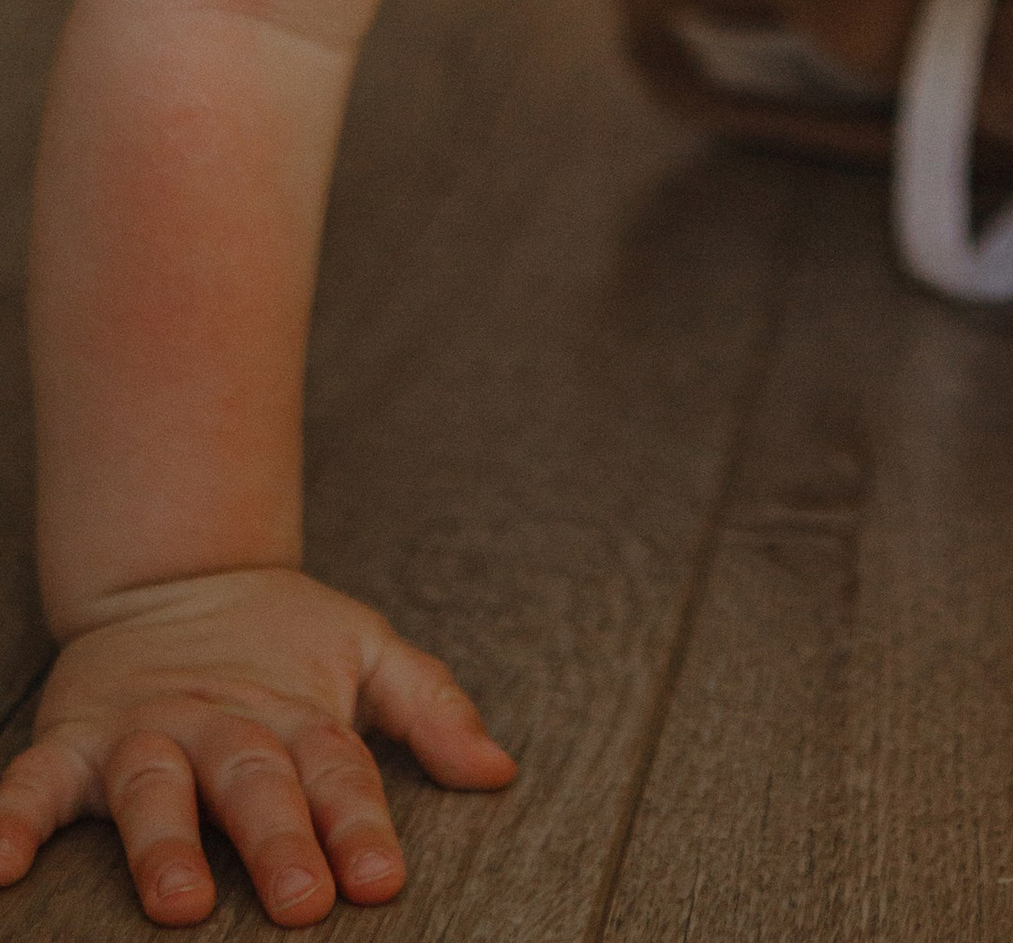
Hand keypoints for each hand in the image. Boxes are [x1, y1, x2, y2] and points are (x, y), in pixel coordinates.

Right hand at [0, 568, 513, 926]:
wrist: (177, 574)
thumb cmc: (284, 639)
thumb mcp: (366, 654)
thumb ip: (432, 710)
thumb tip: (500, 770)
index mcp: (295, 714)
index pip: (337, 771)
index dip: (359, 824)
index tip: (382, 880)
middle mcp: (220, 724)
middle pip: (253, 783)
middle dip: (277, 841)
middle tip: (299, 901)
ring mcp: (145, 732)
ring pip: (154, 789)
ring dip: (165, 845)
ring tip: (182, 902)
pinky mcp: (75, 740)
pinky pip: (32, 784)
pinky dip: (11, 820)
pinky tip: (0, 868)